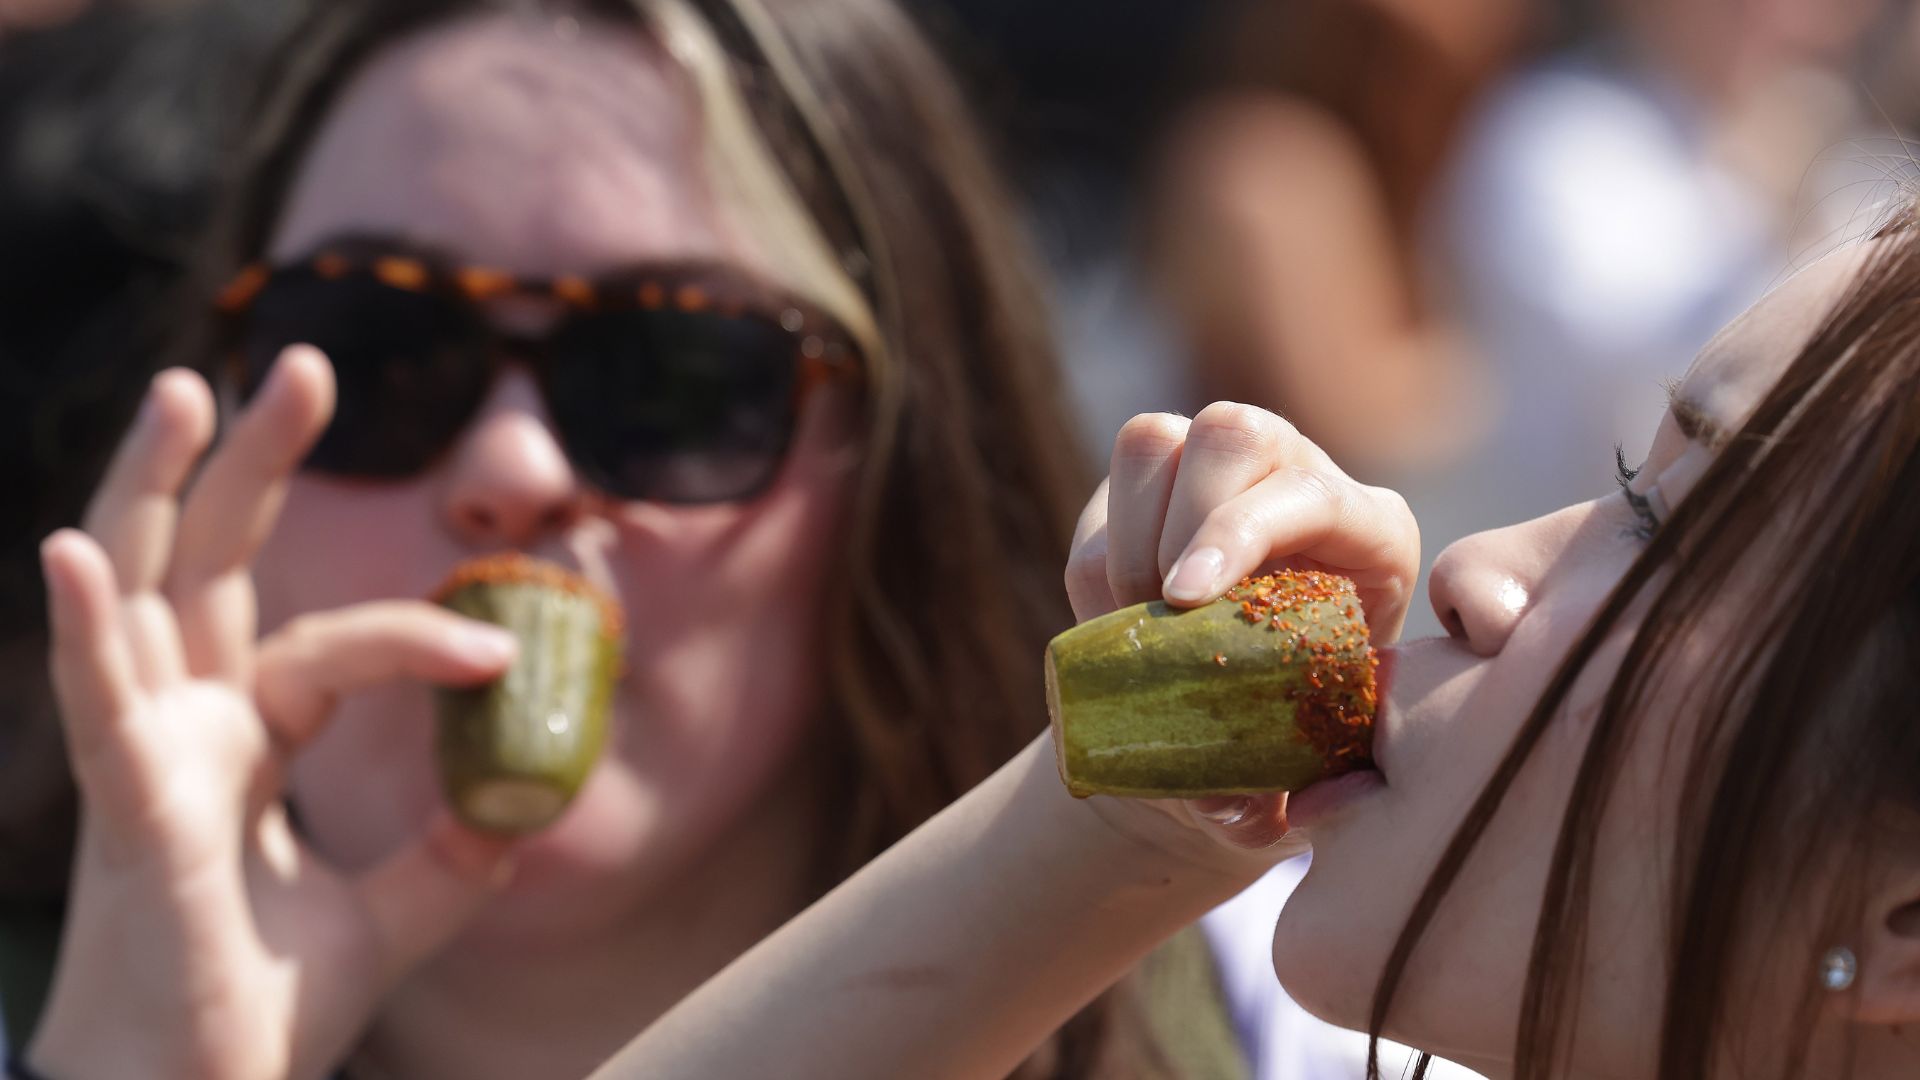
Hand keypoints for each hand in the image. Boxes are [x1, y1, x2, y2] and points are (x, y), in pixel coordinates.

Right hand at [29, 350, 521, 1079]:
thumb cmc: (259, 1010)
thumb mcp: (391, 919)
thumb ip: (451, 856)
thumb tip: (526, 806)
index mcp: (244, 739)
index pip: (331, 645)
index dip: (419, 637)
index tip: (504, 652)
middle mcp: (185, 725)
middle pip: (207, 562)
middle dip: (249, 459)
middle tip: (305, 362)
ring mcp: (146, 756)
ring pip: (140, 593)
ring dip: (155, 487)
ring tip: (188, 387)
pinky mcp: (132, 810)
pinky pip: (103, 706)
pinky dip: (84, 627)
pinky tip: (75, 553)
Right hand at [1060, 402, 1418, 865]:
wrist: (1241, 741)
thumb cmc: (1302, 755)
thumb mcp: (1315, 780)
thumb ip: (1293, 798)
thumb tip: (1247, 808)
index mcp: (1369, 533)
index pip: (1310, 491)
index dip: (1238, 534)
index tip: (1185, 600)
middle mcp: (1300, 479)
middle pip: (1231, 431)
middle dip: (1178, 521)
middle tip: (1157, 611)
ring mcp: (1221, 477)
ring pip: (1154, 442)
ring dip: (1125, 538)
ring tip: (1133, 625)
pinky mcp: (1153, 494)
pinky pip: (1104, 494)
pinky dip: (1094, 564)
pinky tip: (1114, 625)